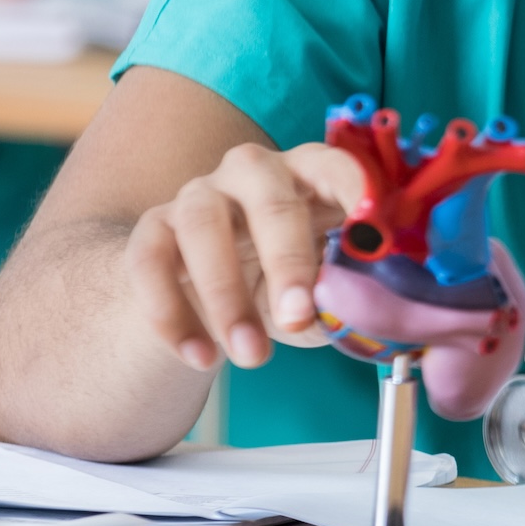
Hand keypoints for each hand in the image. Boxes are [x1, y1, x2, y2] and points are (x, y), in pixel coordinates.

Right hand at [125, 141, 365, 371]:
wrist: (206, 295)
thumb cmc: (283, 282)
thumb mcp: (320, 291)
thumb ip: (346, 297)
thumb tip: (368, 317)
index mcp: (311, 174)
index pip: (340, 168)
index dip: (358, 197)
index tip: (374, 239)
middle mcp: (254, 172)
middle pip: (270, 201)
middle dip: (287, 262)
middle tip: (299, 317)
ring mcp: (199, 194)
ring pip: (203, 227)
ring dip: (225, 295)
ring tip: (251, 355)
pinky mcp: (153, 229)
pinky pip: (150, 263)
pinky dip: (171, 315)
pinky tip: (200, 357)